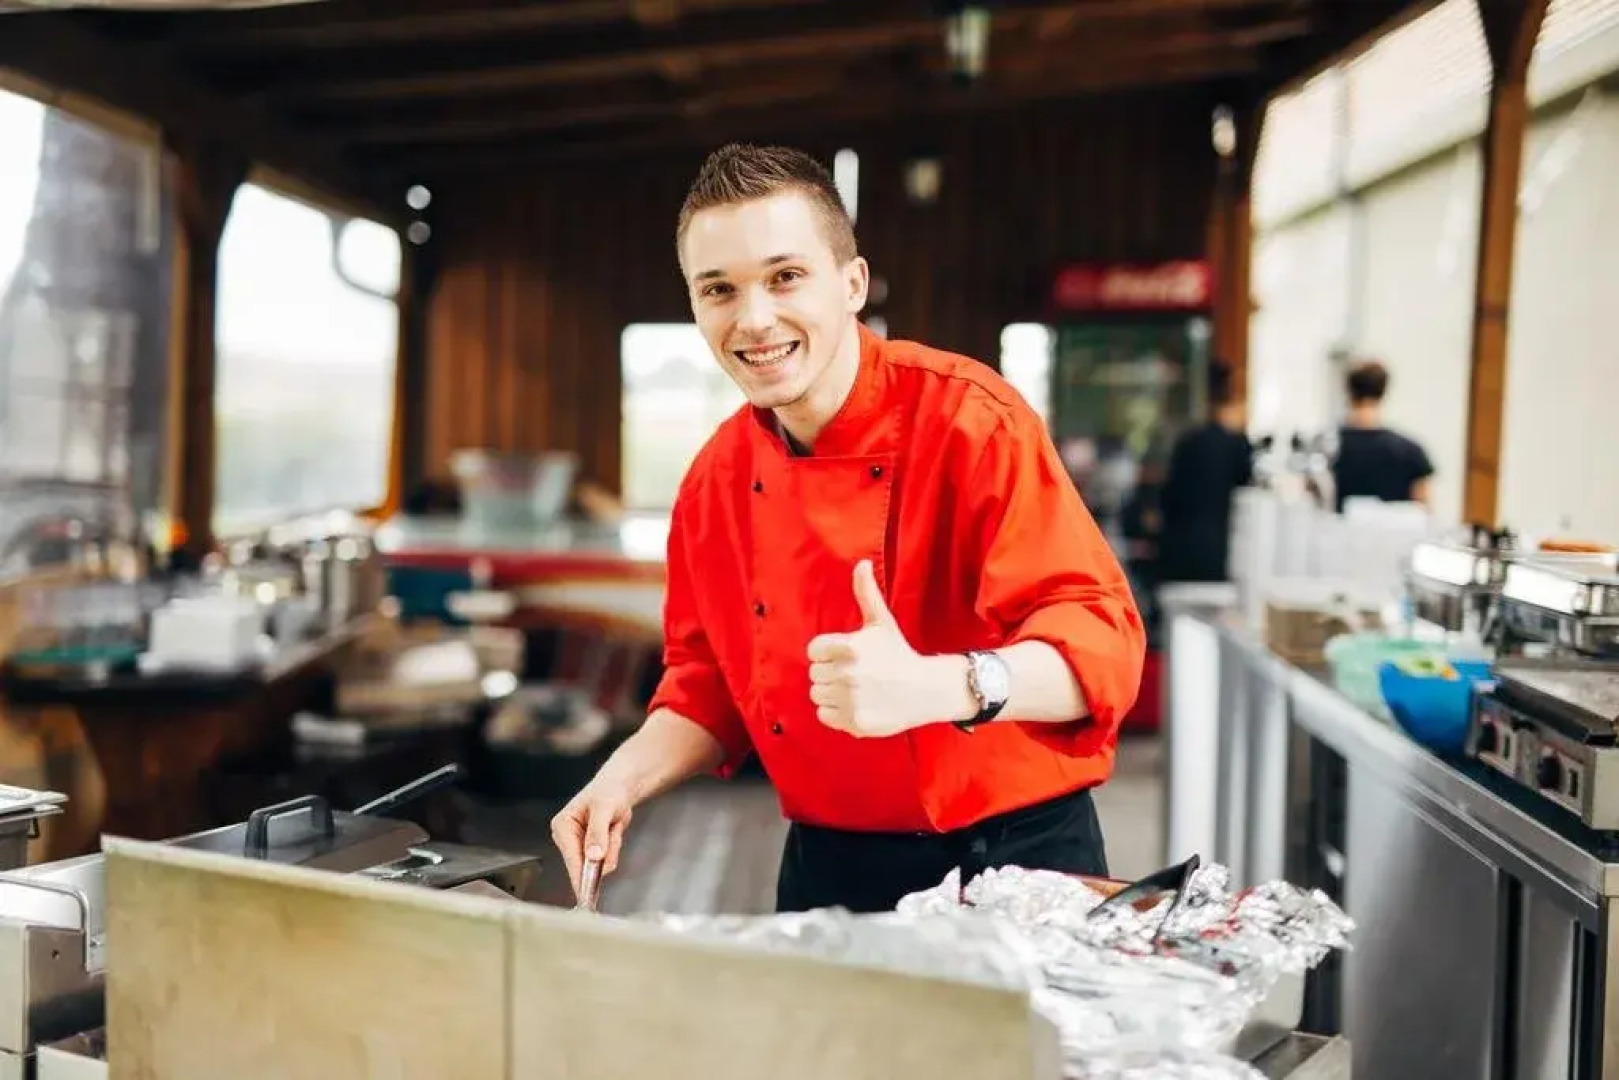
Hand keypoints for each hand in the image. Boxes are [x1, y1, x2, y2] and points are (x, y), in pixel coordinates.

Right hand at [549, 774, 634, 901]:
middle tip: (611, 831)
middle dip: (603, 852)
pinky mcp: (589, 850)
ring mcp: (578, 845)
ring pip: (598, 864)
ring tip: (612, 827)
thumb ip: (598, 832)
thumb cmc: (608, 791)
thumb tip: (593, 856)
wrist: (619, 788)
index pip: (571, 858)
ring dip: (611, 848)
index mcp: (562, 826)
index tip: (586, 894)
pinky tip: (612, 832)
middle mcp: (566, 838)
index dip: (581, 876)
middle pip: (584, 864)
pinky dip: (613, 848)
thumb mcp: (604, 808)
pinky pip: (605, 860)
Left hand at [806, 560, 940, 737]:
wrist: (924, 690)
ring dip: (832, 692)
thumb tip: (861, 563)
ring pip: (818, 695)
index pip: (814, 651)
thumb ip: (866, 593)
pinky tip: (855, 703)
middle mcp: (848, 674)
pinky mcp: (855, 722)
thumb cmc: (897, 653)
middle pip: (815, 674)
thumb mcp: (881, 622)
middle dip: (831, 672)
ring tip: (855, 688)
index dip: (827, 652)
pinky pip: (825, 715)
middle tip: (855, 673)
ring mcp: (851, 700)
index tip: (845, 655)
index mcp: (850, 647)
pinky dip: (835, 712)